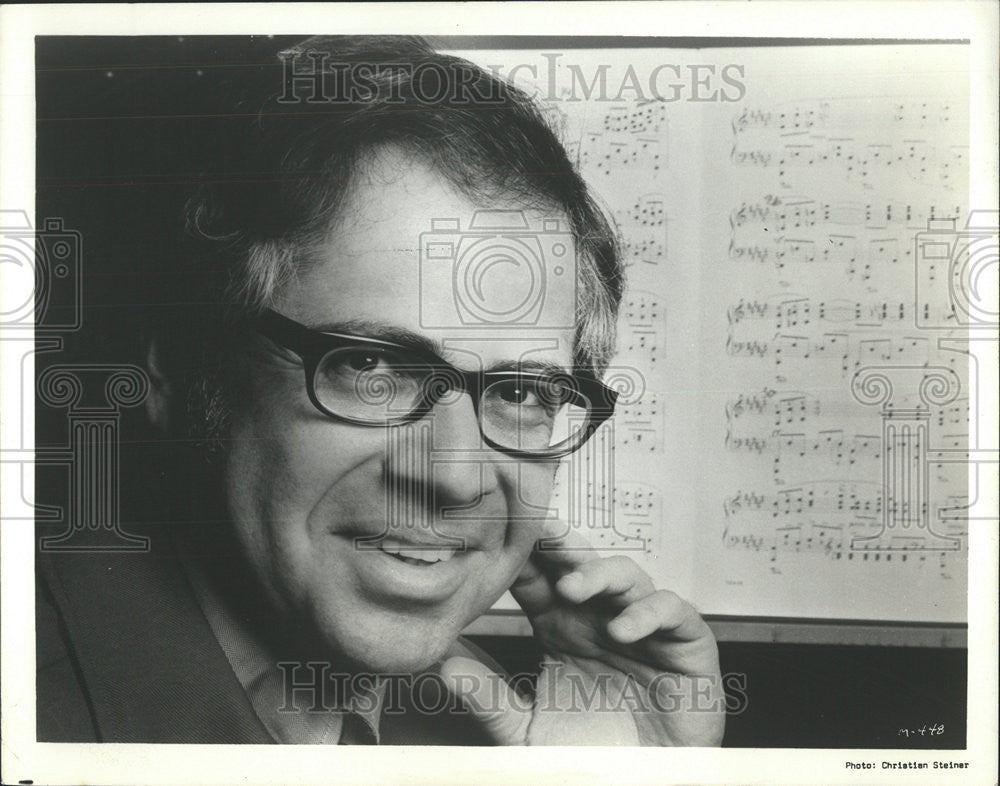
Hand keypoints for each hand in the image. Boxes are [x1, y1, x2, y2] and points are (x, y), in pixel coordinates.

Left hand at [441, 520, 724, 745]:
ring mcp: (643, 625)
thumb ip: (487, 696)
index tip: (496, 539)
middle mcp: (600, 616)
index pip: (537, 578)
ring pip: (625, 575)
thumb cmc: (591, 754)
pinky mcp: (686, 642)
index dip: (521, 557)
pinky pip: (674, 611)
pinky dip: (650, 612)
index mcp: (560, 625)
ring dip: (599, 574)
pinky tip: (624, 629)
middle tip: (537, 531)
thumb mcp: (526, 729)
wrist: (643, 785)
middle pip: (579, 564)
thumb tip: (440, 660)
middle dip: (559, 544)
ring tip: (572, 587)